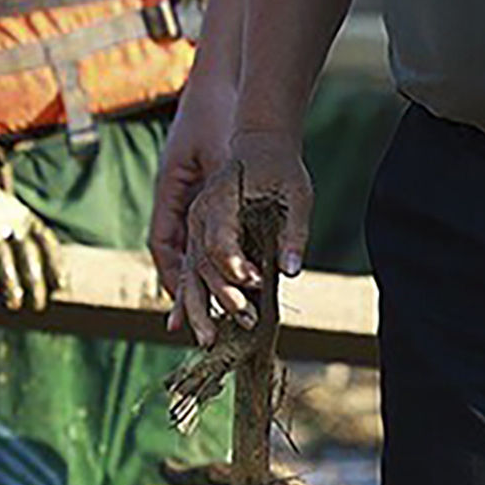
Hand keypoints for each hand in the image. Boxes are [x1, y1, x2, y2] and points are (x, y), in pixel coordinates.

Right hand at [158, 113, 312, 341]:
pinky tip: (187, 326)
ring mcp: (195, 226)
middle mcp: (199, 215)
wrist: (261, 144)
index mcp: (220, 199)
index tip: (253, 284)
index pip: (219, 240)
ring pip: (189, 272)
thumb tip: (291, 271)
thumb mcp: (297, 195)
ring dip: (199, 307)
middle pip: (199, 263)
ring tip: (209, 340)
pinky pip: (190, 272)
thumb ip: (294, 232)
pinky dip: (189, 298)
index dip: (233, 267)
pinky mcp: (199, 236)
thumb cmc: (281, 168)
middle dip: (215, 297)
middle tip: (235, 325)